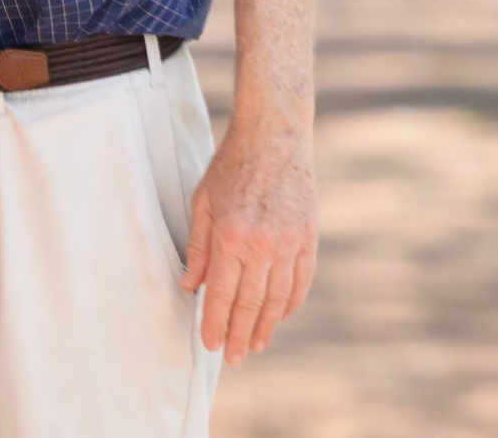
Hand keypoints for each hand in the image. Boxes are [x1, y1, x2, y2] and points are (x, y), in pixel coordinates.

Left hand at [181, 108, 317, 361]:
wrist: (273, 140)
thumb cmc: (229, 169)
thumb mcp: (201, 203)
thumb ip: (197, 248)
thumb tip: (189, 287)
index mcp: (230, 236)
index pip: (220, 293)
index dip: (214, 323)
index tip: (209, 344)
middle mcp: (262, 245)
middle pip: (249, 303)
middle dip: (238, 334)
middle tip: (232, 356)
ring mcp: (289, 244)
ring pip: (277, 299)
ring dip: (265, 326)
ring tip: (253, 344)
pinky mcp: (309, 240)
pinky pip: (300, 282)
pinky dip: (289, 305)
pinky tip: (277, 317)